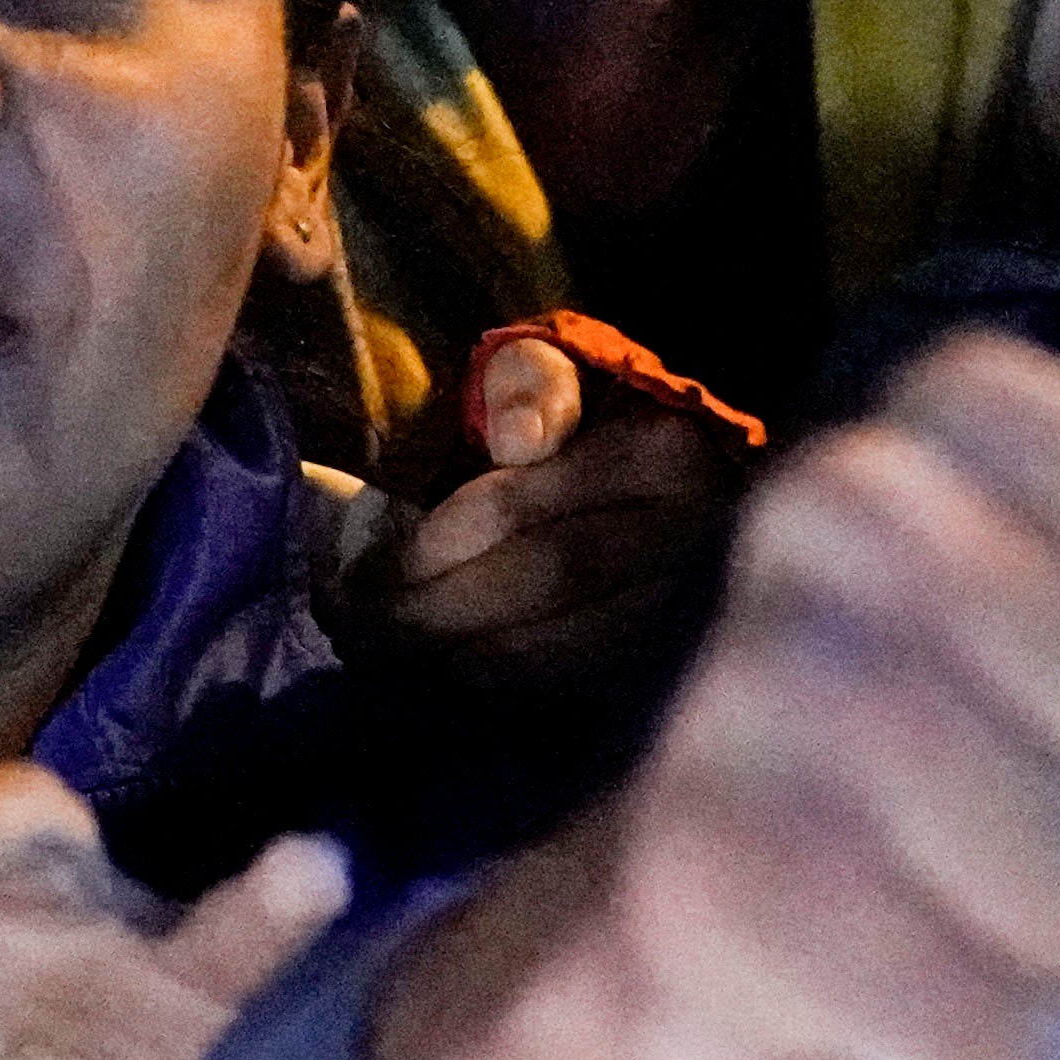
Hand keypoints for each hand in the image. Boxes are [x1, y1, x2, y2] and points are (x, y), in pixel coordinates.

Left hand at [343, 312, 766, 720]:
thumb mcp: (555, 373)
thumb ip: (526, 384)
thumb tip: (519, 440)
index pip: (521, 504)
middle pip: (548, 577)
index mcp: (659, 448)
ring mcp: (697, 600)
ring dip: (474, 657)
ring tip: (400, 661)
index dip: (432, 546)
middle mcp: (695, 528)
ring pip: (570, 642)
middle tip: (366, 631)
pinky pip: (588, 683)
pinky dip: (517, 686)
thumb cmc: (588, 423)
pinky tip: (461, 680)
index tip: (362, 575)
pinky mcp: (681, 654)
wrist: (674, 480)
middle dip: (445, 609)